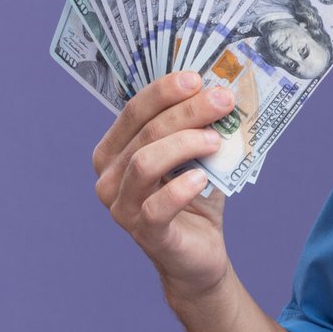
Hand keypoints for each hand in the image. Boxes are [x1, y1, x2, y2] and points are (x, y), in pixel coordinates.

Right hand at [93, 70, 235, 302]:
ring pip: (145, 162)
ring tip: (216, 140)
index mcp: (116, 151)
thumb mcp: (198, 156)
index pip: (134, 111)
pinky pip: (156, 206)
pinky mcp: (145, 232)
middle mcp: (109, 177)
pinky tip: (202, 178)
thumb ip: (202, 127)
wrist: (200, 254)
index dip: (163, 91)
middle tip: (222, 100)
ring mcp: (121, 206)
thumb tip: (223, 90)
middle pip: (145, 133)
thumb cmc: (196, 198)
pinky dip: (181, 188)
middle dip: (186, 111)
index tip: (198, 77)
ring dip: (184, 144)